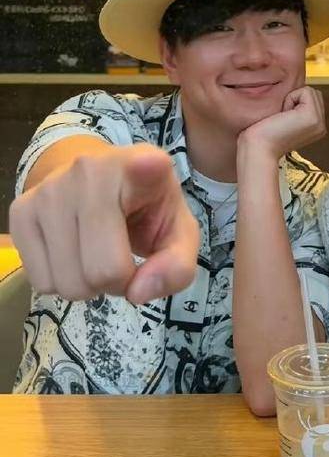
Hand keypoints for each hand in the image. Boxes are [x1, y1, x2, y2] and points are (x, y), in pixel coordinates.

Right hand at [9, 144, 199, 304]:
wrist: (101, 181)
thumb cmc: (146, 208)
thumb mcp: (178, 234)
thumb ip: (177, 267)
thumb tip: (137, 293)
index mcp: (147, 165)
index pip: (147, 165)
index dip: (148, 168)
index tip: (152, 164)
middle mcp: (91, 169)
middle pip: (102, 270)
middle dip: (117, 283)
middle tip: (122, 257)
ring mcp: (50, 188)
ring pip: (67, 283)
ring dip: (88, 285)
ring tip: (98, 253)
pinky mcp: (21, 209)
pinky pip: (40, 282)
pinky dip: (61, 281)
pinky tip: (74, 251)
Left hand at [238, 86, 325, 159]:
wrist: (259, 148)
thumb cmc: (265, 135)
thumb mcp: (288, 122)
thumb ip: (299, 110)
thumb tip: (300, 91)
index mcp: (317, 128)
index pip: (314, 100)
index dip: (296, 102)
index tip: (284, 121)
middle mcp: (322, 126)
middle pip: (314, 94)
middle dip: (296, 99)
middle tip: (283, 118)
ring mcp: (319, 122)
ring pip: (310, 91)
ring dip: (293, 99)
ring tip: (284, 117)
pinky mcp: (312, 116)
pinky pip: (305, 91)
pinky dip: (290, 99)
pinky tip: (284, 115)